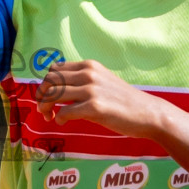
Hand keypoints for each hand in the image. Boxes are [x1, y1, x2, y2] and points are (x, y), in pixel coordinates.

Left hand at [37, 60, 160, 135]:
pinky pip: (65, 112)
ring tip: (49, 117)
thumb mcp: (102, 81)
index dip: (45, 84)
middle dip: (41, 95)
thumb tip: (55, 89)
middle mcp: (89, 74)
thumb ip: (82, 81)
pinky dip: (59, 118)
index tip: (46, 97)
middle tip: (43, 109)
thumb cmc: (122, 101)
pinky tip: (62, 122)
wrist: (147, 113)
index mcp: (89, 66)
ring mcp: (92, 90)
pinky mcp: (95, 107)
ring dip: (46, 107)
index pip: (54, 69)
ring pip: (54, 94)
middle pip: (49, 80)